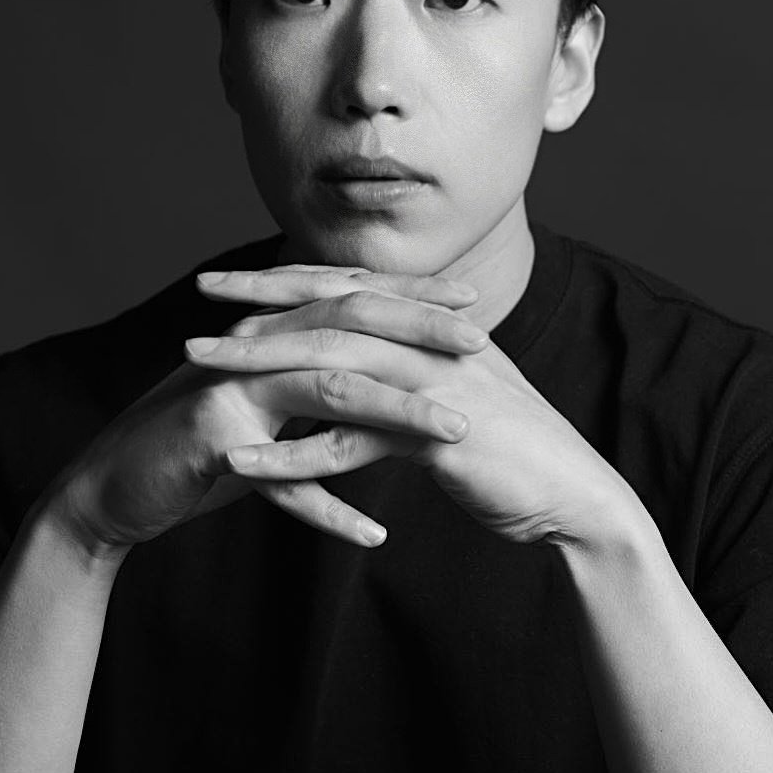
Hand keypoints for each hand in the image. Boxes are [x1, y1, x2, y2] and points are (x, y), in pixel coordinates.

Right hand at [43, 268, 485, 557]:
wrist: (111, 489)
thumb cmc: (205, 445)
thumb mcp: (270, 402)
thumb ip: (321, 378)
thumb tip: (388, 366)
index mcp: (272, 330)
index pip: (355, 299)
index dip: (414, 298)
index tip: (475, 304)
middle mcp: (255, 346)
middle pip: (352, 324)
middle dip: (422, 332)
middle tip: (483, 344)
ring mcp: (233, 390)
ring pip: (330, 389)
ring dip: (398, 412)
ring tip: (457, 432)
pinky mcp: (213, 443)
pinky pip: (283, 479)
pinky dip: (329, 509)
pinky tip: (375, 536)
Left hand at [190, 266, 646, 547]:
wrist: (575, 495)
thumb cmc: (517, 452)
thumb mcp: (461, 395)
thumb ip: (419, 370)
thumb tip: (373, 360)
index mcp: (438, 328)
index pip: (352, 286)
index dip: (289, 277)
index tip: (231, 280)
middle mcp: (434, 343)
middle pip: (333, 308)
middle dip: (260, 303)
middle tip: (197, 305)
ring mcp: (436, 384)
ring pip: (332, 362)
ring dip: (259, 366)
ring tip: (198, 372)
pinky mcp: (435, 436)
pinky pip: (349, 441)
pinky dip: (292, 453)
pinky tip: (243, 464)